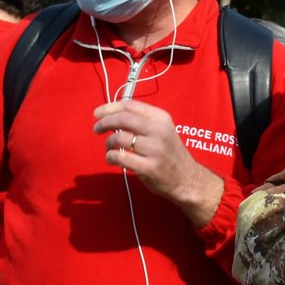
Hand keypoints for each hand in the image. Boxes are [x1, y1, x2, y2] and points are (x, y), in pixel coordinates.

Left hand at [92, 99, 224, 227]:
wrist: (187, 179)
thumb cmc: (170, 153)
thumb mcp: (162, 130)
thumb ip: (141, 121)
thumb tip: (111, 115)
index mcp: (161, 118)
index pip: (130, 105)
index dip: (109, 108)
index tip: (97, 113)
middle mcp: (159, 130)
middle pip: (122, 119)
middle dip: (104, 122)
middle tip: (97, 129)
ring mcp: (155, 149)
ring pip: (119, 138)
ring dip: (108, 143)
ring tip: (109, 148)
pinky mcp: (149, 167)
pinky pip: (120, 157)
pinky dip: (110, 157)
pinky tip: (112, 159)